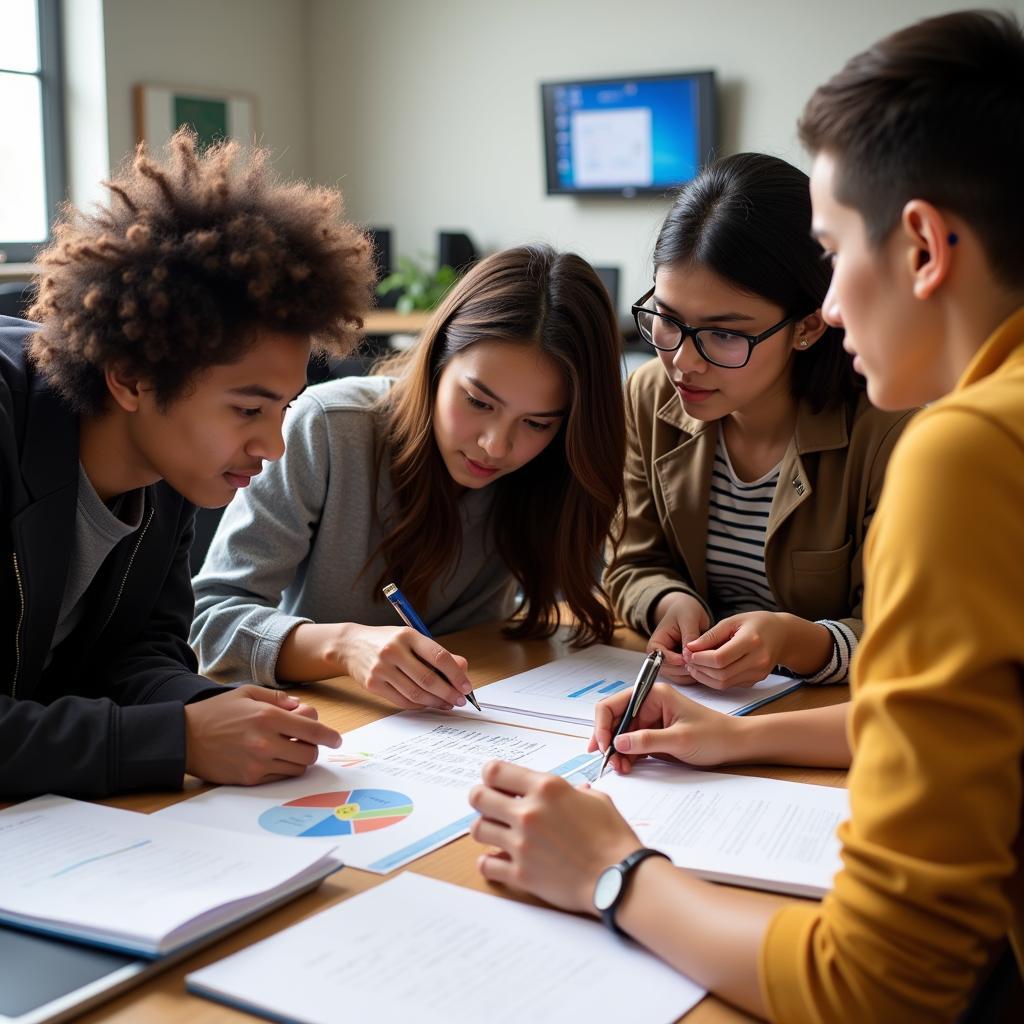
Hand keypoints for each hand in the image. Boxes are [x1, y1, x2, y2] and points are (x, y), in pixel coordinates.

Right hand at [184, 684, 340, 785]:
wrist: (184, 737)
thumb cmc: (216, 712)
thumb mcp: (247, 693)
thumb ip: (278, 699)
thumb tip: (300, 708)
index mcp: (269, 717)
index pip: (312, 730)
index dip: (329, 736)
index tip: (335, 738)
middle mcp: (266, 742)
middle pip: (309, 753)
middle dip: (313, 747)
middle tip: (304, 742)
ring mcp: (258, 763)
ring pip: (297, 768)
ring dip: (299, 760)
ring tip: (287, 749)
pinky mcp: (250, 779)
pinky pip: (279, 777)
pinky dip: (282, 769)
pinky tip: (273, 758)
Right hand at [337, 624, 472, 709]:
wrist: (350, 646)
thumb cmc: (387, 641)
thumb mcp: (412, 639)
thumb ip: (437, 653)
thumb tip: (463, 669)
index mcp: (407, 635)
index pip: (439, 657)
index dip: (456, 674)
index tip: (466, 686)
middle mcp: (393, 651)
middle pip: (428, 679)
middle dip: (448, 693)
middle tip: (459, 700)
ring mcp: (381, 669)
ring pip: (416, 693)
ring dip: (436, 702)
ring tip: (447, 704)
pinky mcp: (373, 685)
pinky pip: (402, 701)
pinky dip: (419, 705)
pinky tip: (429, 704)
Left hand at [469, 761, 640, 913]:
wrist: (620, 878)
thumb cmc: (613, 838)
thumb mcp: (597, 801)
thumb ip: (575, 792)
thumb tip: (573, 791)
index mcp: (546, 788)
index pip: (495, 771)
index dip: (491, 775)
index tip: (495, 782)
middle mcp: (529, 813)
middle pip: (477, 797)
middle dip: (481, 798)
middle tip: (491, 806)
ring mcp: (522, 844)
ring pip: (477, 829)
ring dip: (485, 829)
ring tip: (497, 833)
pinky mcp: (521, 874)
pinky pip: (486, 865)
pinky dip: (488, 862)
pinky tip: (498, 860)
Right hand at [588, 683, 739, 774]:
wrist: (734, 745)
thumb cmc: (712, 735)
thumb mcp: (679, 739)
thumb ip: (647, 740)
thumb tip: (617, 743)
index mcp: (653, 695)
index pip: (614, 704)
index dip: (603, 724)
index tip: (602, 745)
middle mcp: (648, 704)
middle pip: (614, 719)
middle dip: (608, 740)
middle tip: (608, 762)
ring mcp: (650, 720)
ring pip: (621, 734)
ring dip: (616, 750)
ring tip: (619, 768)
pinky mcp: (653, 734)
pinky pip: (632, 743)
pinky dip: (626, 755)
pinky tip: (626, 766)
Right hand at [649, 593, 710, 682]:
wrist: (687, 611)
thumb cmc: (684, 611)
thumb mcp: (687, 618)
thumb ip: (688, 636)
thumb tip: (689, 655)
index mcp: (656, 644)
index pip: (660, 658)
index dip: (675, 660)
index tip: (688, 658)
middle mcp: (660, 657)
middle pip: (670, 671)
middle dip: (687, 667)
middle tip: (704, 661)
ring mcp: (670, 664)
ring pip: (680, 677)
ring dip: (694, 672)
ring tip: (708, 660)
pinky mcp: (680, 668)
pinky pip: (688, 678)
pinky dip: (698, 673)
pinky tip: (708, 664)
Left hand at [682, 611, 789, 688]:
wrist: (783, 635)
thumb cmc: (756, 623)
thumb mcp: (733, 620)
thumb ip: (711, 635)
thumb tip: (690, 648)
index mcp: (752, 641)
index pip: (720, 658)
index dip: (700, 658)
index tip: (689, 652)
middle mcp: (758, 660)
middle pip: (721, 674)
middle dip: (700, 669)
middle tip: (688, 660)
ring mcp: (758, 673)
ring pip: (724, 683)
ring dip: (704, 677)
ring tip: (694, 665)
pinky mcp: (755, 681)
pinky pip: (730, 685)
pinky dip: (715, 680)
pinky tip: (707, 669)